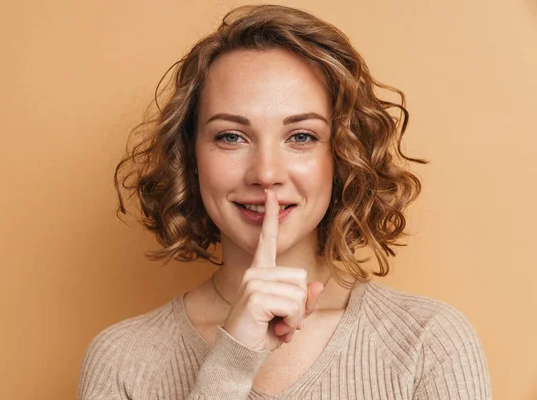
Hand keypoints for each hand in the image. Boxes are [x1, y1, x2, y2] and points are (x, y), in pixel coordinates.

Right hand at [222, 189, 325, 351]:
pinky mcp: (255, 295)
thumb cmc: (262, 335)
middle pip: (300, 277)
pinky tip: (275, 328)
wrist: (239, 356)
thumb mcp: (288, 317)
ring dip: (296, 316)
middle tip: (282, 321)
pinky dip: (291, 321)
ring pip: (299, 292)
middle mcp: (254, 272)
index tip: (271, 195)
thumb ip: (303, 301)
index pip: (267, 240)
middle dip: (299, 305)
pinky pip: (293, 304)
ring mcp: (253, 281)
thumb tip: (318, 285)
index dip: (271, 217)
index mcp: (259, 273)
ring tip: (278, 325)